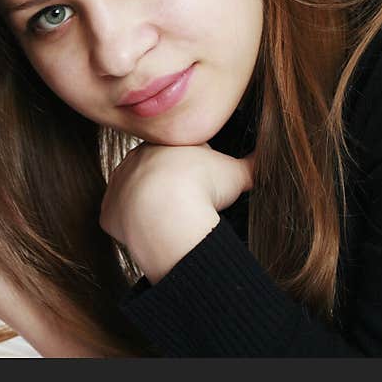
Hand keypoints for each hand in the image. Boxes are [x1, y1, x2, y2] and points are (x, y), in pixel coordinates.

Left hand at [99, 143, 254, 281]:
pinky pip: (119, 220)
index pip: (177, 156)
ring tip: (170, 224)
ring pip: (133, 196)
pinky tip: (149, 236)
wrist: (166, 209)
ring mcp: (118, 186)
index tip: (202, 187)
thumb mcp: (236, 172)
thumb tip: (272, 156)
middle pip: (152, 175)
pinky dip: (132, 229)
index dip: (194, 172)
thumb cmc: (201, 186)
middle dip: (168, 189)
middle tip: (187, 207)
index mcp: (164, 145)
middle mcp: (135, 161)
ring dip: (148, 209)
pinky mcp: (108, 212)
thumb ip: (253, 165)